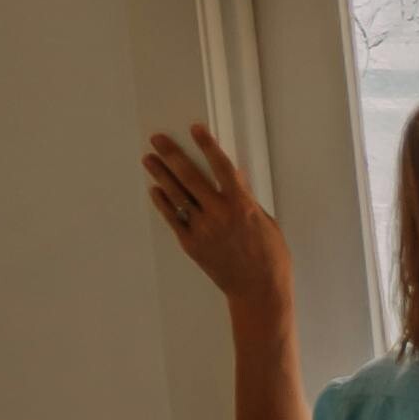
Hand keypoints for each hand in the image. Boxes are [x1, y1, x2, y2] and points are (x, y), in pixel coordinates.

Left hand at [143, 125, 290, 309]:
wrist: (259, 290)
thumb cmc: (270, 257)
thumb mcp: (266, 222)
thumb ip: (247, 200)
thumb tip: (235, 179)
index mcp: (243, 206)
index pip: (221, 167)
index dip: (207, 146)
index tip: (195, 129)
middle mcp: (220, 214)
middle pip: (191, 176)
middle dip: (173, 155)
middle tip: (158, 140)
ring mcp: (203, 229)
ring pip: (177, 195)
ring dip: (161, 175)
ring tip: (149, 160)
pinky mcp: (191, 244)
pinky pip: (173, 218)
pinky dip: (163, 202)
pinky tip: (155, 190)